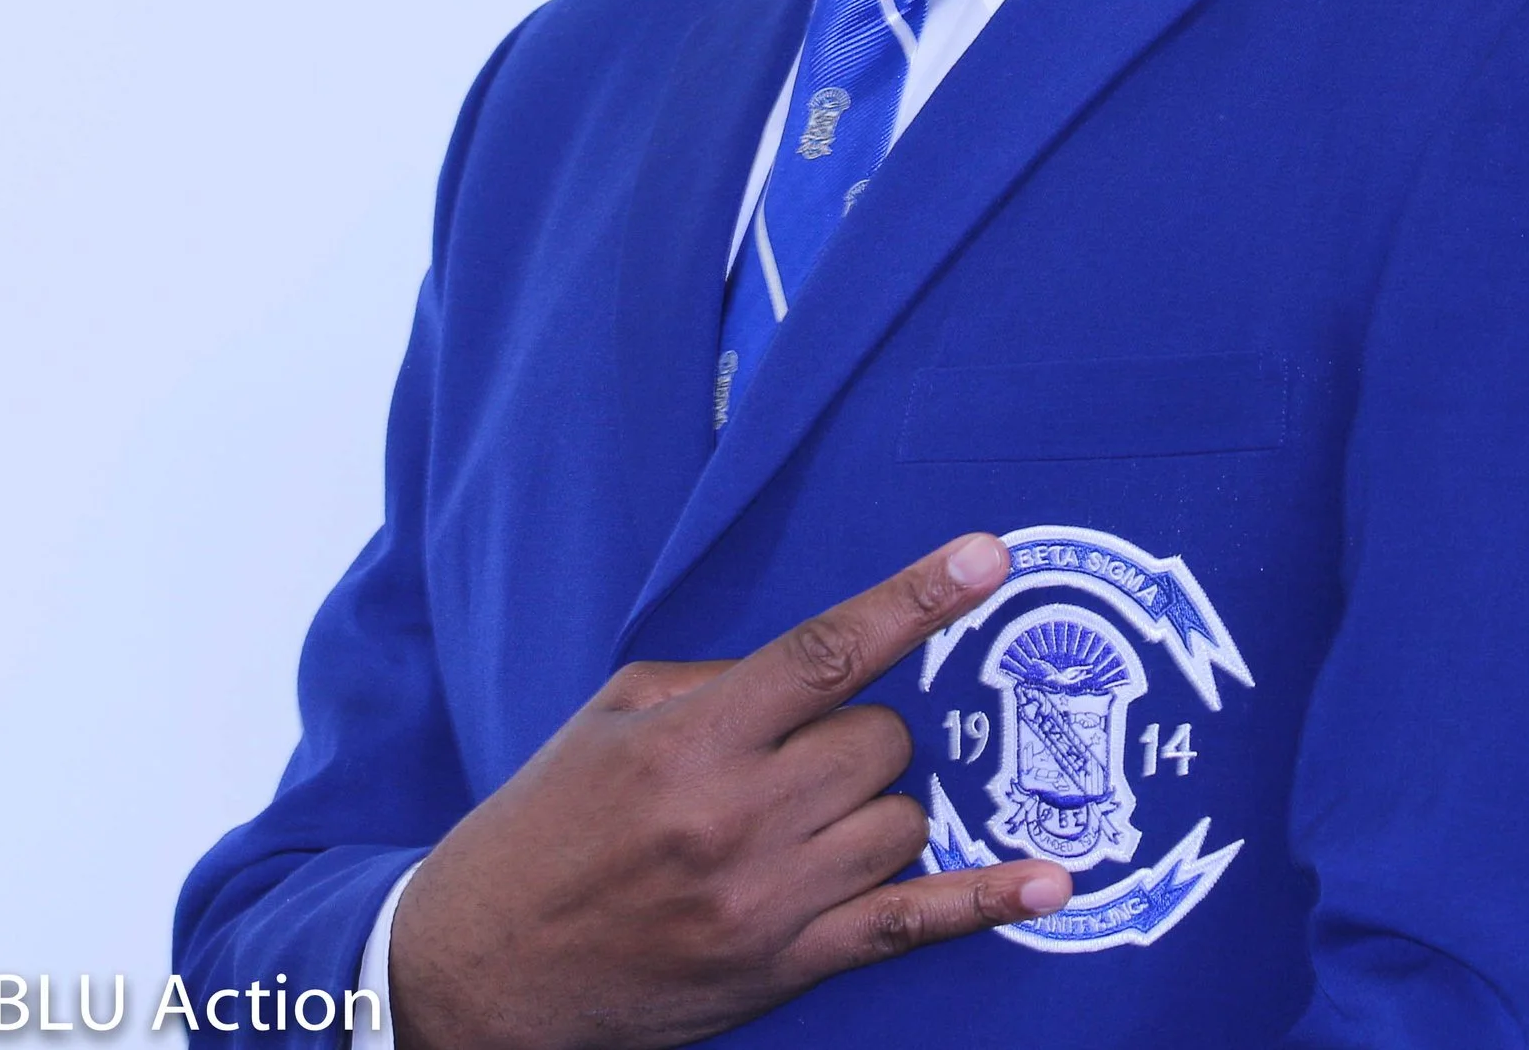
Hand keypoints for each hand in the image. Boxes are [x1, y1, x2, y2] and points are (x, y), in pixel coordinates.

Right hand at [386, 534, 1067, 1049]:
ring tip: (808, 821)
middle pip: (880, 741)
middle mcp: (739, 819)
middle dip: (861, 736)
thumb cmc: (548, 825)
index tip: (989, 556)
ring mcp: (768, 901)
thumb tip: (826, 665)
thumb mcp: (613, 719)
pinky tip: (1051, 878)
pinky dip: (986, 899)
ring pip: (902, 818)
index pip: (827, 650)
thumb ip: (724, 684)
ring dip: (879, 807)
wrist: (477, 971)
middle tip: (800, 758)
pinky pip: (911, 924)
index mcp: (694, 742)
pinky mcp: (786, 968)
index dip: (916, 598)